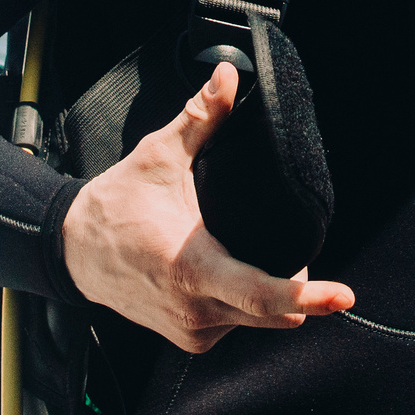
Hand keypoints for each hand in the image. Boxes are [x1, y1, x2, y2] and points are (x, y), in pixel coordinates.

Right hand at [60, 62, 355, 353]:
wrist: (70, 251)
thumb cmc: (114, 206)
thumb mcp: (159, 156)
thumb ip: (201, 118)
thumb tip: (227, 76)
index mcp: (193, 268)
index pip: (262, 294)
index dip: (310, 296)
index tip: (343, 295)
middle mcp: (195, 310)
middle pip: (273, 312)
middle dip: (299, 286)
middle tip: (303, 252)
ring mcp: (192, 330)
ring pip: (258, 321)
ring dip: (270, 296)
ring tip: (256, 256)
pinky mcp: (188, 339)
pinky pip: (236, 325)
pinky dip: (245, 306)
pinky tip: (233, 275)